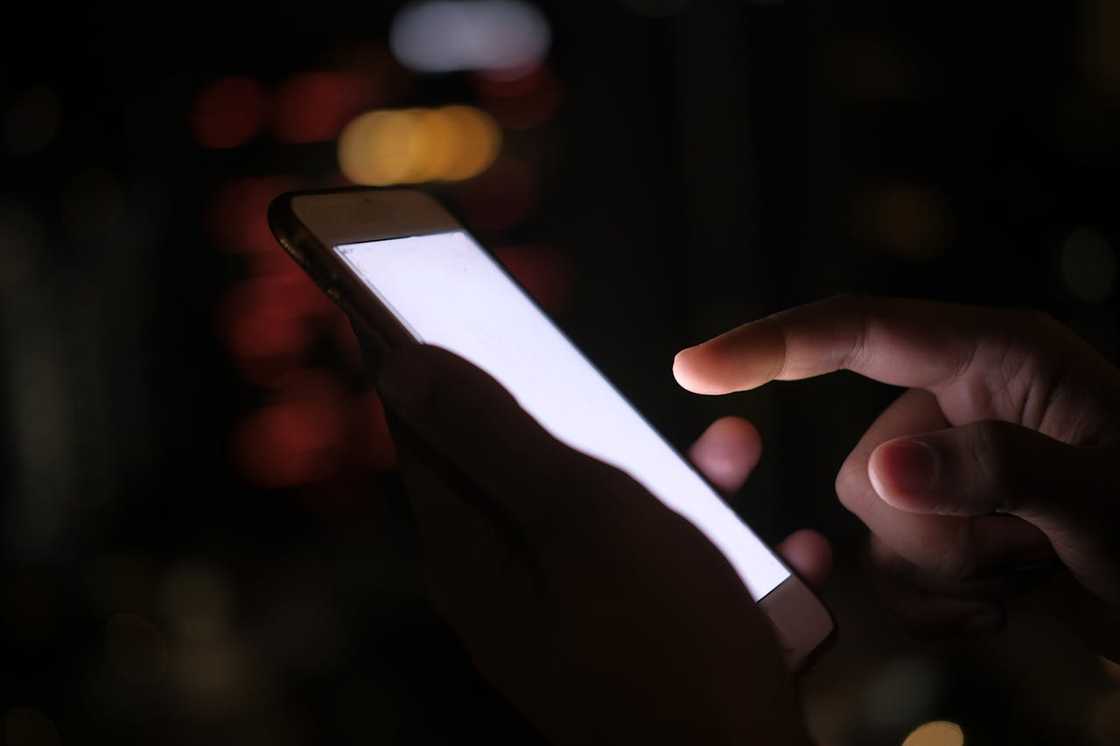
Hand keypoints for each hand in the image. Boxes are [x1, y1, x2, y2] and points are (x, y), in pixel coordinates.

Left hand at [373, 344, 824, 744]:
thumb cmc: (661, 637)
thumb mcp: (579, 513)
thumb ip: (491, 434)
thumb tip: (401, 364)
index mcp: (468, 552)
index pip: (422, 435)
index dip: (431, 363)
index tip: (450, 301)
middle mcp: (500, 589)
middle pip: (514, 469)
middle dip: (578, 414)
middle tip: (617, 380)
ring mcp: (560, 622)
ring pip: (597, 514)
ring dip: (663, 475)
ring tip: (736, 452)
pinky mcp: (619, 648)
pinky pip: (646, 567)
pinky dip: (696, 542)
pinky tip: (766, 542)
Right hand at [674, 296, 1119, 654]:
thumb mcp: (1108, 498)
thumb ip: (1001, 471)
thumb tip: (879, 470)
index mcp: (995, 358)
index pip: (856, 333)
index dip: (768, 346)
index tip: (691, 370)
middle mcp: (957, 402)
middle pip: (862, 467)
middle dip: (930, 533)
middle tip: (1024, 553)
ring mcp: (949, 467)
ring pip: (872, 527)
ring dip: (946, 572)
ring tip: (1031, 571)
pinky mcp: (947, 524)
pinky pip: (887, 570)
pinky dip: (937, 604)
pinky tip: (1005, 604)